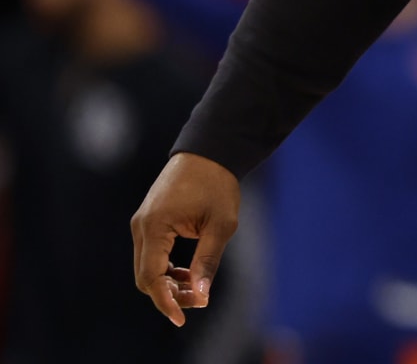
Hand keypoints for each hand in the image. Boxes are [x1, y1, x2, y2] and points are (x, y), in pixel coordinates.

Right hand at [131, 153, 240, 326]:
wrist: (209, 152)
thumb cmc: (218, 185)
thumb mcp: (221, 225)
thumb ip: (208, 261)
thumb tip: (201, 295)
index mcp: (155, 226)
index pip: (151, 277)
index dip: (165, 301)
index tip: (182, 318)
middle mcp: (141, 226)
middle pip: (144, 277)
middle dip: (168, 294)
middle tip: (198, 300)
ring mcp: (141, 223)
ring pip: (145, 268)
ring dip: (166, 283)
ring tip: (196, 287)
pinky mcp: (147, 222)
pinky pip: (149, 255)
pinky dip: (164, 269)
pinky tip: (185, 273)